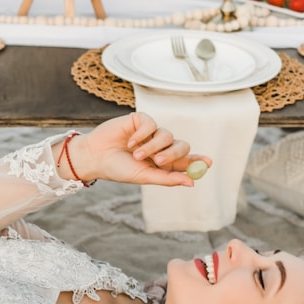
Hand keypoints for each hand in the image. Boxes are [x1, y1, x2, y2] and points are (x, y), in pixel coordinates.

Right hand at [56, 112, 211, 187]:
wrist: (95, 157)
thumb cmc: (118, 169)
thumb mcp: (143, 176)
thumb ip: (167, 179)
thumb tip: (192, 182)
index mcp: (162, 163)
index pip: (186, 161)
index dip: (198, 161)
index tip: (208, 163)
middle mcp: (160, 147)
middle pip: (181, 146)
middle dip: (173, 154)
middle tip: (160, 161)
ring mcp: (151, 133)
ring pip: (167, 136)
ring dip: (152, 147)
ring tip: (135, 155)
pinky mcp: (140, 121)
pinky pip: (152, 124)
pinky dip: (142, 135)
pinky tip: (130, 142)